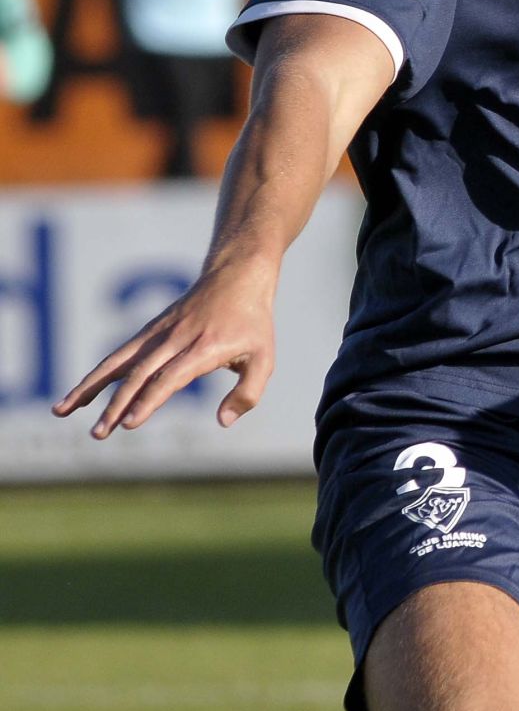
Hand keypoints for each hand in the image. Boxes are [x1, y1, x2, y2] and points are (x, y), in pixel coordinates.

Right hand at [52, 259, 278, 437]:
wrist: (236, 276)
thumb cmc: (253, 322)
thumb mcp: (264, 358)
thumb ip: (248, 393)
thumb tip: (222, 422)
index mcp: (204, 348)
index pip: (170, 378)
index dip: (149, 400)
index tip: (129, 424)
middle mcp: (175, 340)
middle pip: (139, 375)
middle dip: (116, 406)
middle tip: (99, 434)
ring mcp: (158, 334)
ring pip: (118, 362)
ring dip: (89, 388)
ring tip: (62, 411)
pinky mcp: (148, 331)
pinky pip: (118, 355)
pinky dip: (97, 375)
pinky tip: (79, 395)